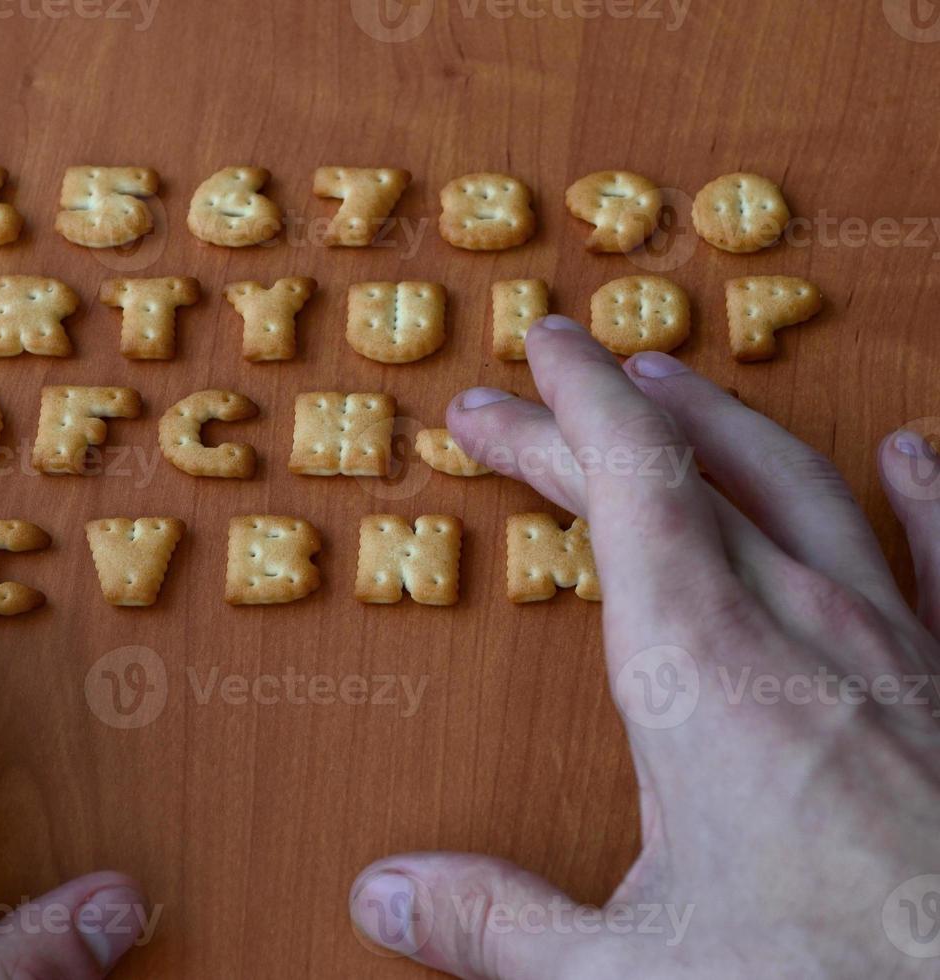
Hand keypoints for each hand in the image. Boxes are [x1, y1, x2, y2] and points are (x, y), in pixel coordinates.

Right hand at [350, 316, 939, 977]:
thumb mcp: (627, 976)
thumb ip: (496, 920)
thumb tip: (388, 895)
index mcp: (702, 671)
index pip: (627, 481)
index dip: (573, 406)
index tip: (540, 353)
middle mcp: (804, 633)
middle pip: (689, 474)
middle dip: (601, 418)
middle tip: (535, 391)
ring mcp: (898, 653)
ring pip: (803, 489)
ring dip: (728, 426)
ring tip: (677, 383)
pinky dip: (923, 495)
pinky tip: (910, 456)